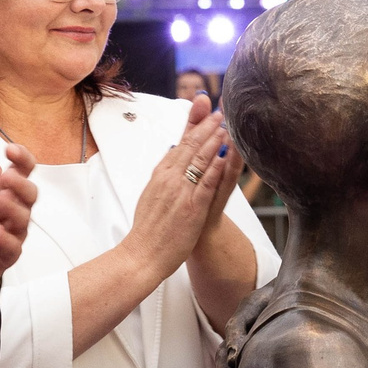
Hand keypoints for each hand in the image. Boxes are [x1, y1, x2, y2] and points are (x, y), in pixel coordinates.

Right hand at [123, 97, 235, 281]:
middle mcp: (169, 179)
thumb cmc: (147, 230)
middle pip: (190, 147)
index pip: (180, 145)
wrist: (142, 254)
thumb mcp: (152, 194)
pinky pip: (206, 183)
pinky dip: (216, 167)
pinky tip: (225, 154)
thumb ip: (163, 176)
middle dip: (206, 127)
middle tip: (220, 113)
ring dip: (214, 141)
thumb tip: (170, 157)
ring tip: (226, 126)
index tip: (205, 113)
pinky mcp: (192, 207)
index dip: (194, 127)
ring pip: (199, 160)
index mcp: (159, 175)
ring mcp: (181, 192)